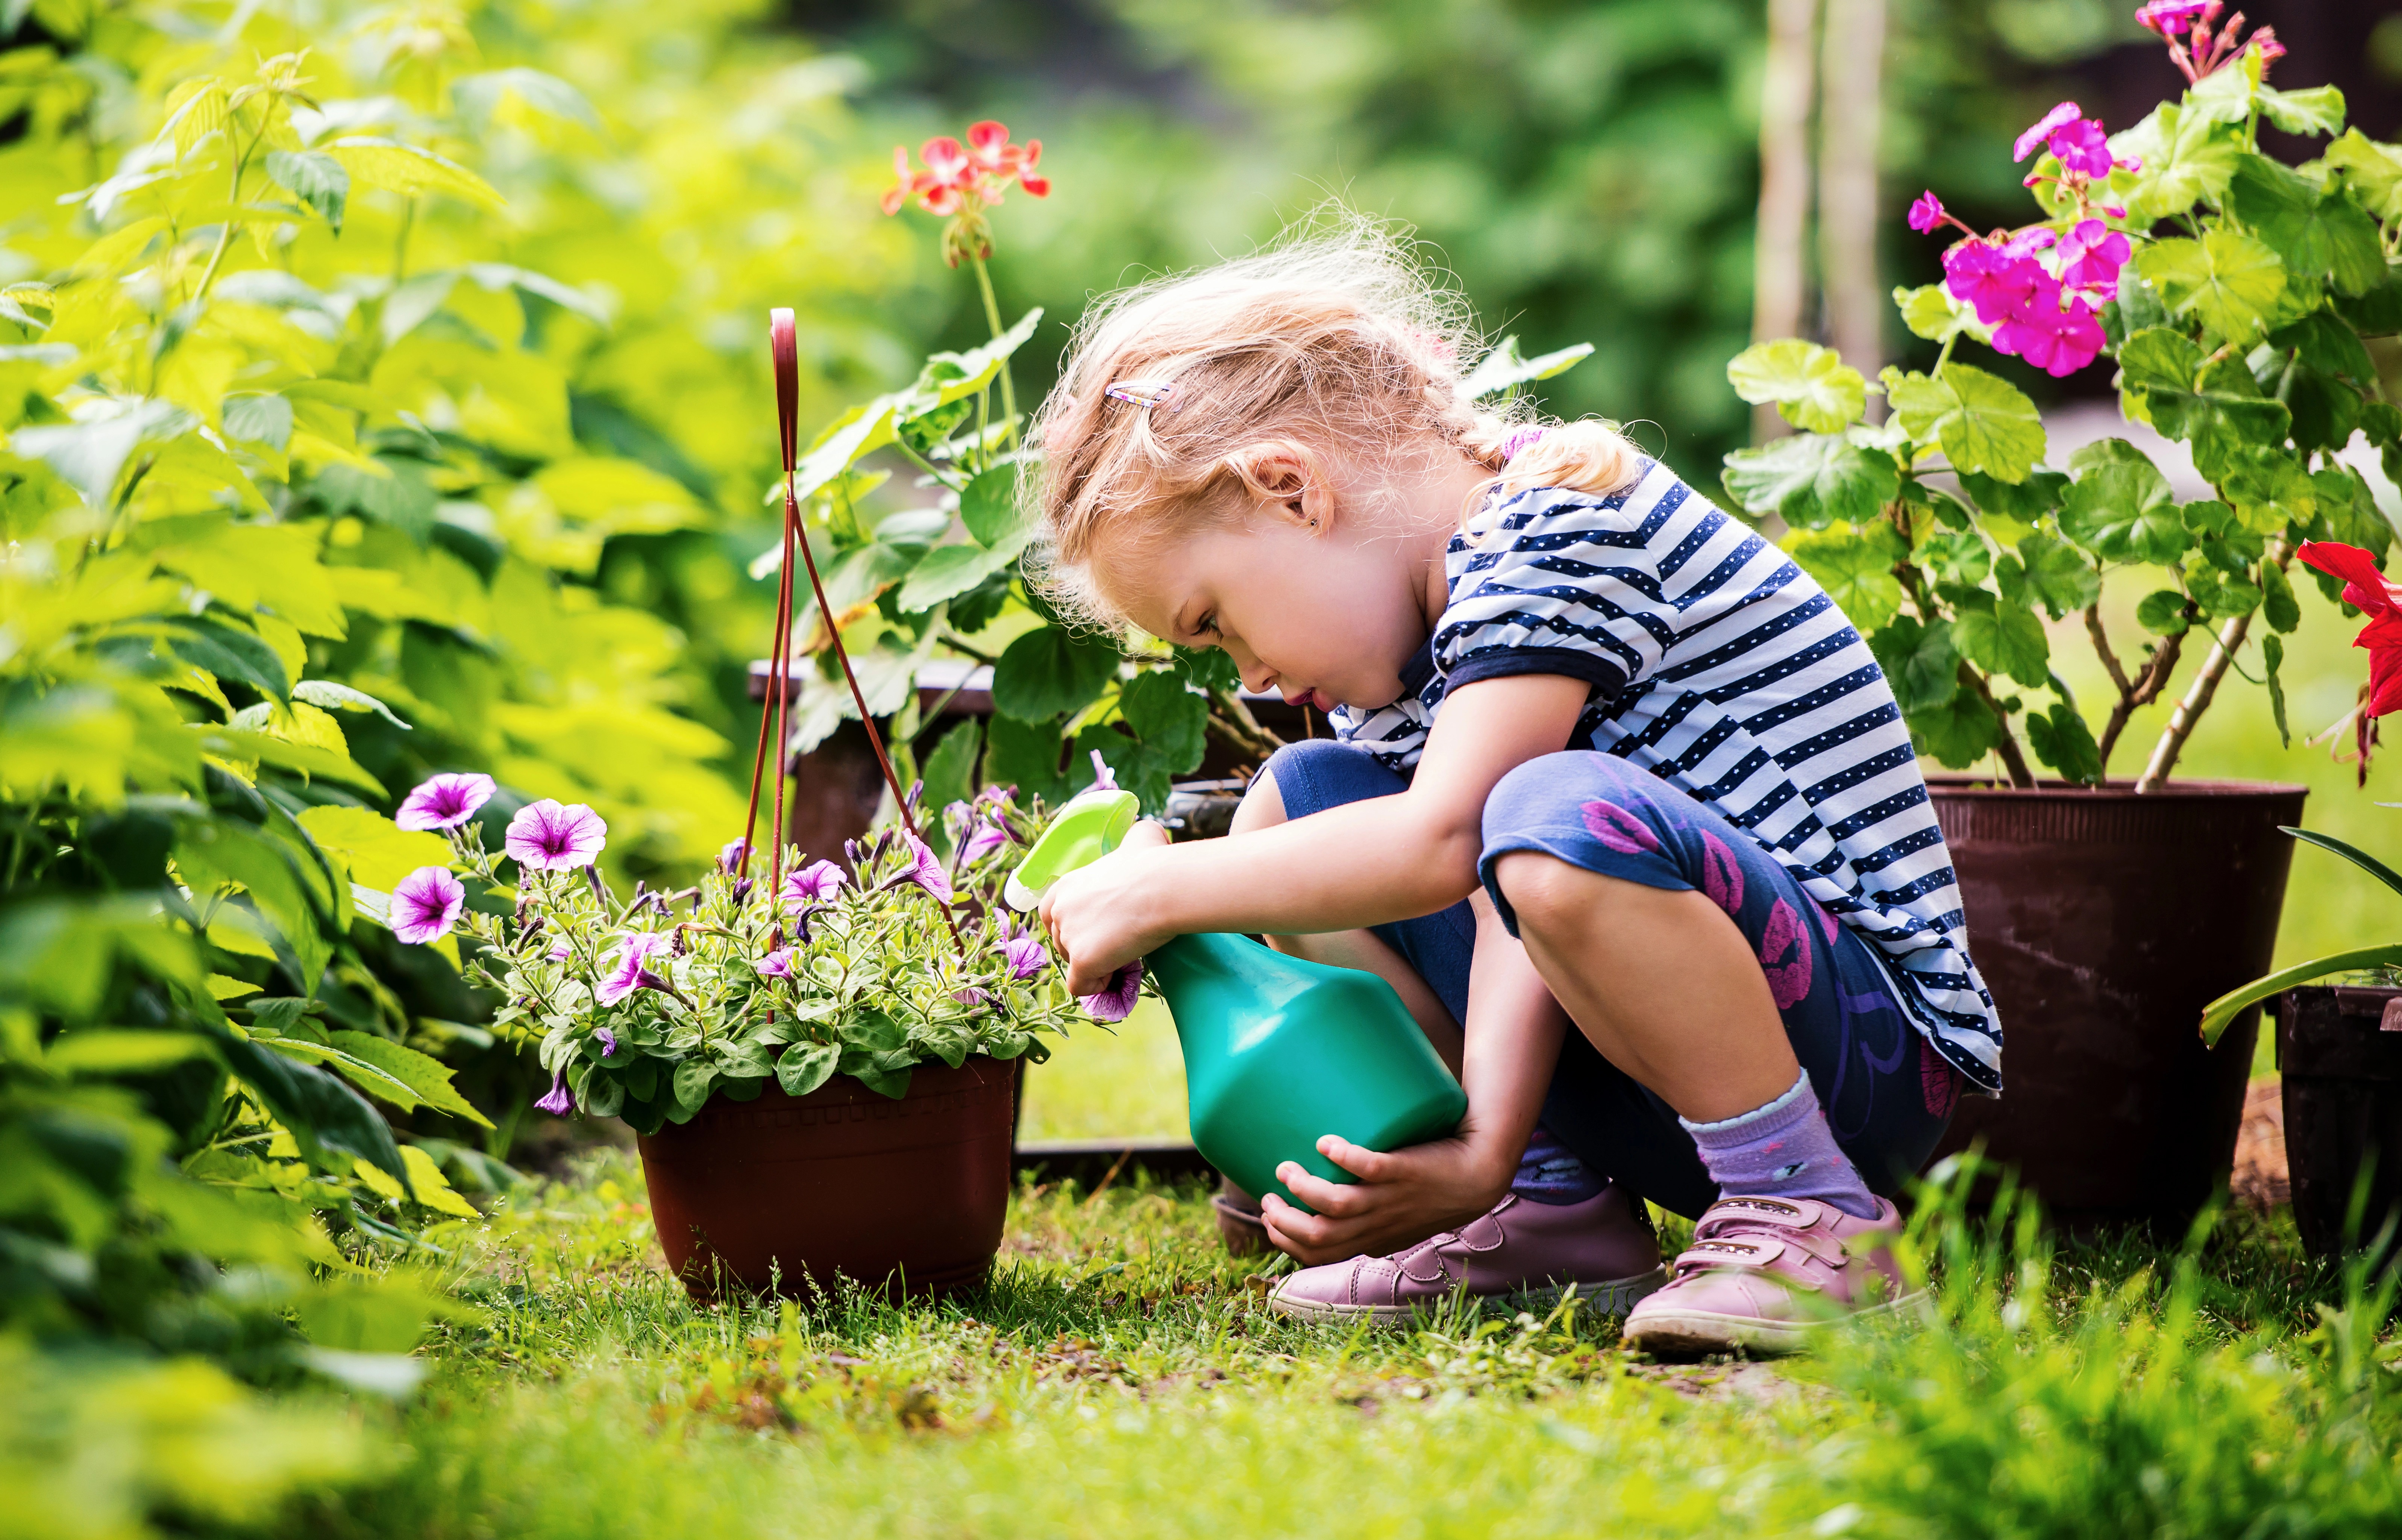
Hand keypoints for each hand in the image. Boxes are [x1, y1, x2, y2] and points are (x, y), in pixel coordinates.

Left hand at [1039, 819, 1176, 994]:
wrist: (1162, 887)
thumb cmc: (1153, 862)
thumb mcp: (1139, 838)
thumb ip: (1132, 839)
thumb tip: (1144, 836)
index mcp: (1065, 885)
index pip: (1051, 914)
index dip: (1073, 926)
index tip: (1099, 930)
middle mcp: (1059, 909)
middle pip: (1062, 942)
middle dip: (1086, 947)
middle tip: (1117, 943)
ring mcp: (1068, 936)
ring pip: (1073, 965)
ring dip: (1095, 966)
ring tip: (1122, 957)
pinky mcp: (1081, 960)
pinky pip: (1081, 987)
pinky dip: (1097, 986)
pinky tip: (1116, 975)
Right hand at [1257, 1132, 1513, 1265]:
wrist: (1478, 1174)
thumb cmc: (1432, 1191)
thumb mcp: (1396, 1217)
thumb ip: (1365, 1217)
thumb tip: (1324, 1200)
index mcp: (1370, 1239)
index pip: (1317, 1254)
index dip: (1285, 1241)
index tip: (1269, 1216)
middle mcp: (1377, 1224)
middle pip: (1318, 1236)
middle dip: (1284, 1221)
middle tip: (1268, 1196)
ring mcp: (1390, 1198)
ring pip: (1337, 1206)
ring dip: (1304, 1189)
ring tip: (1287, 1167)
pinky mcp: (1403, 1170)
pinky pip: (1369, 1168)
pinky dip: (1343, 1157)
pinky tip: (1326, 1142)